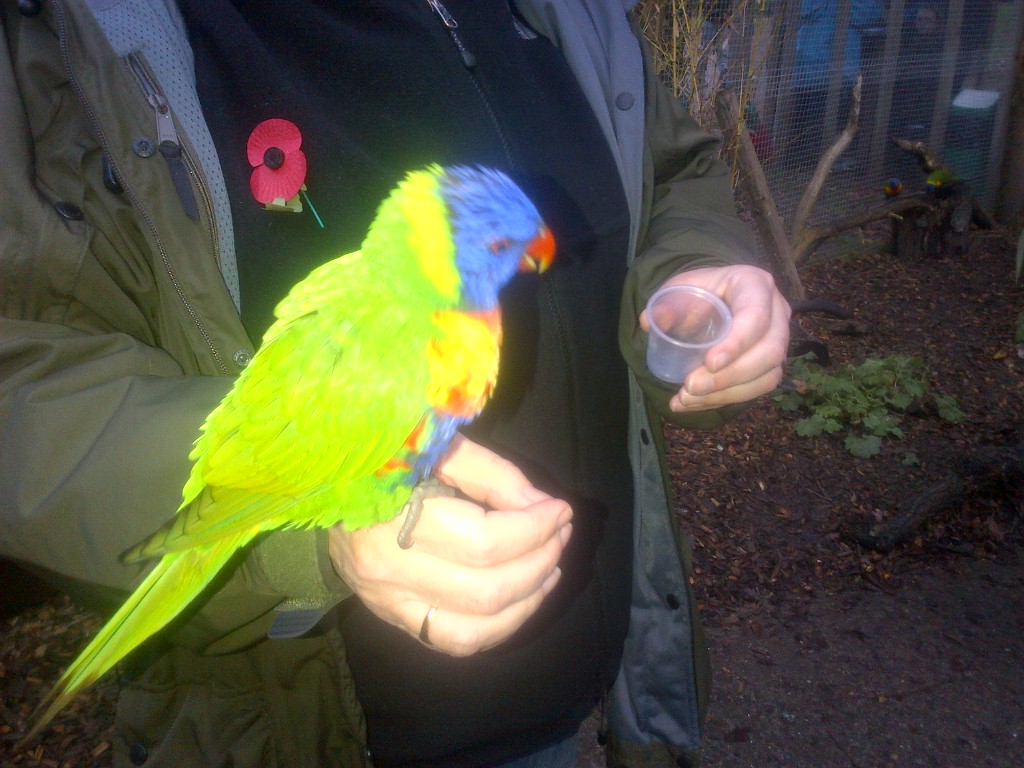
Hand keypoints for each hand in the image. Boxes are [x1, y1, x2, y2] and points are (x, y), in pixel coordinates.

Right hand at [328, 435, 571, 656]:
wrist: (320, 486)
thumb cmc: (385, 457)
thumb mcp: (437, 449)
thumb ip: (492, 474)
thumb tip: (543, 505)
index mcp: (392, 518)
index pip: (483, 542)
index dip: (533, 529)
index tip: (560, 509)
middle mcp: (388, 570)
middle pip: (485, 590)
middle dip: (539, 562)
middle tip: (560, 533)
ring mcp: (388, 602)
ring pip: (472, 630)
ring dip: (526, 603)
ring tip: (550, 569)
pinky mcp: (394, 618)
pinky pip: (452, 641)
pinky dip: (497, 628)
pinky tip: (520, 599)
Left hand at [640, 265, 789, 411]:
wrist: (717, 297)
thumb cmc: (702, 291)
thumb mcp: (681, 288)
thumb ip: (666, 303)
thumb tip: (649, 323)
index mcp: (755, 285)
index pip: (756, 315)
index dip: (737, 343)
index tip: (709, 363)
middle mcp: (776, 313)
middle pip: (769, 352)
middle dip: (729, 376)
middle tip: (690, 386)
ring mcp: (778, 341)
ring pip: (767, 376)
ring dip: (725, 394)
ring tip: (686, 398)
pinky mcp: (771, 365)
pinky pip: (757, 389)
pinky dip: (724, 400)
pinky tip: (694, 403)